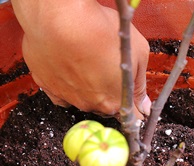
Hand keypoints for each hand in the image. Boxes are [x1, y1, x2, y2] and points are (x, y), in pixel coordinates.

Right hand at [11, 0, 149, 117]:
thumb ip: (139, 86)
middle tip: (110, 70)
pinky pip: (61, 92)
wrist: (61, 17)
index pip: (130, 116)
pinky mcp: (46, 85)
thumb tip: (143, 106)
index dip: (135, 108)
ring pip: (83, 99)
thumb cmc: (102, 31)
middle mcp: (90, 104)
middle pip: (106, 107)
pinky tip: (70, 68)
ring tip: (89, 63)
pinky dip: (67, 84)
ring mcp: (67, 96)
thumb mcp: (137, 54)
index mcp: (115, 101)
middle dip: (112, 93)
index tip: (135, 101)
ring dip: (88, 87)